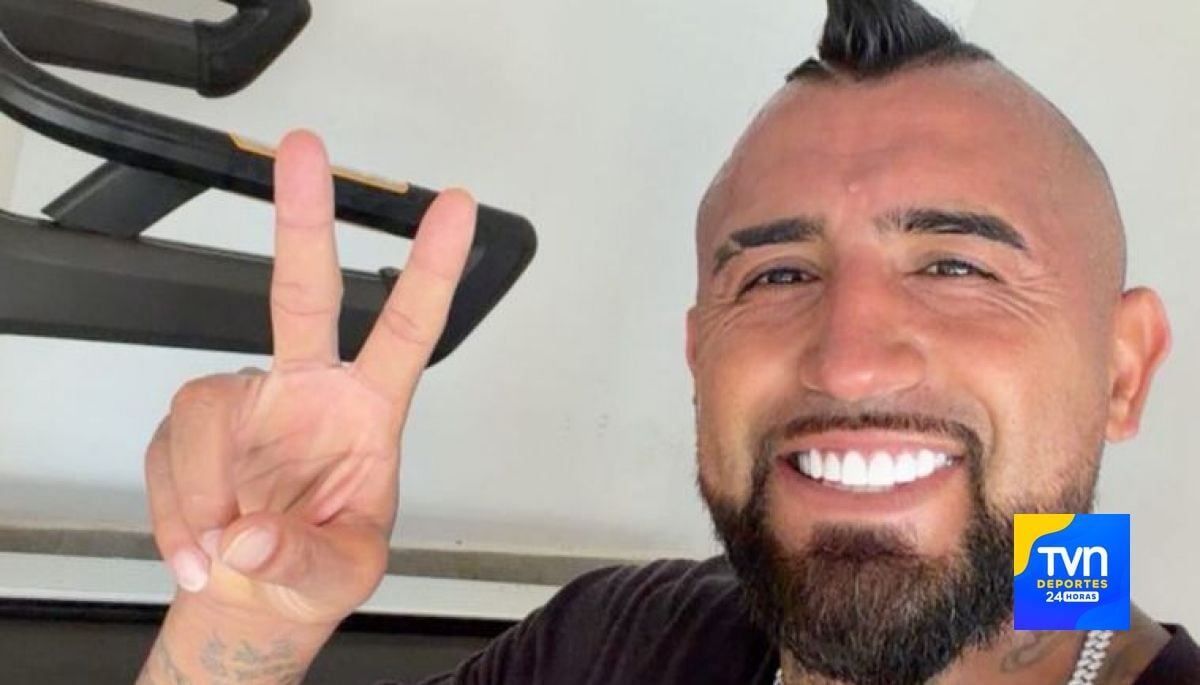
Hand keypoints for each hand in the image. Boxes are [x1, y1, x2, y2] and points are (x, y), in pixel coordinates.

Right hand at [144, 130, 475, 625]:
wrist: (254, 595)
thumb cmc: (316, 566)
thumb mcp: (340, 574)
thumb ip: (305, 555)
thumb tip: (251, 532)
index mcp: (368, 409)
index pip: (410, 328)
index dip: (432, 268)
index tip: (457, 206)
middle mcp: (308, 389)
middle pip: (304, 291)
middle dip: (305, 218)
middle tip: (306, 149)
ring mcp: (248, 402)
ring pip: (207, 405)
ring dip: (205, 486)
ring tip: (220, 544)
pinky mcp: (193, 427)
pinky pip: (168, 454)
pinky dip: (176, 510)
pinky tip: (197, 542)